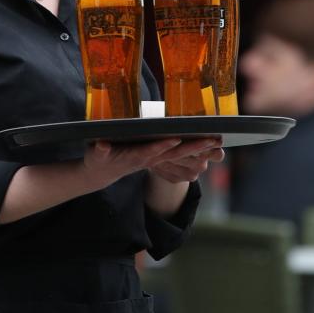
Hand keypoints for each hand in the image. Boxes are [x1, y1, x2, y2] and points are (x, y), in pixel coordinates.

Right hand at [82, 138, 219, 190]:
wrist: (103, 173)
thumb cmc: (98, 161)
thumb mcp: (96, 155)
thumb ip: (100, 151)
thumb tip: (102, 146)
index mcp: (135, 158)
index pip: (151, 152)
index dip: (162, 146)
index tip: (176, 139)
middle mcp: (149, 160)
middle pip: (174, 154)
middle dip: (194, 148)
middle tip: (213, 141)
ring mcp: (155, 160)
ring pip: (180, 155)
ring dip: (199, 149)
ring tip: (217, 141)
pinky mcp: (157, 158)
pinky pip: (179, 155)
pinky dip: (193, 150)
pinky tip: (207, 144)